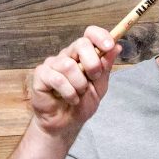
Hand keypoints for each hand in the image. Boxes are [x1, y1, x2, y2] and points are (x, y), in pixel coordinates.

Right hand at [30, 26, 121, 140]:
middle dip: (92, 63)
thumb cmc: (81, 104)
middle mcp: (67, 55)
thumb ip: (106, 67)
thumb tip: (117, 46)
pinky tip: (70, 99)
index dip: (100, 36)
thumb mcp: (99, 87)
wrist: (66, 124)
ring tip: (78, 95)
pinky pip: (57, 78)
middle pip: (81, 44)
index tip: (109, 46)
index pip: (90, 34)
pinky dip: (68, 92)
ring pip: (68, 65)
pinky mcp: (41, 75)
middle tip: (93, 79)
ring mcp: (52, 64)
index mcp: (82, 55)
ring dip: (79, 84)